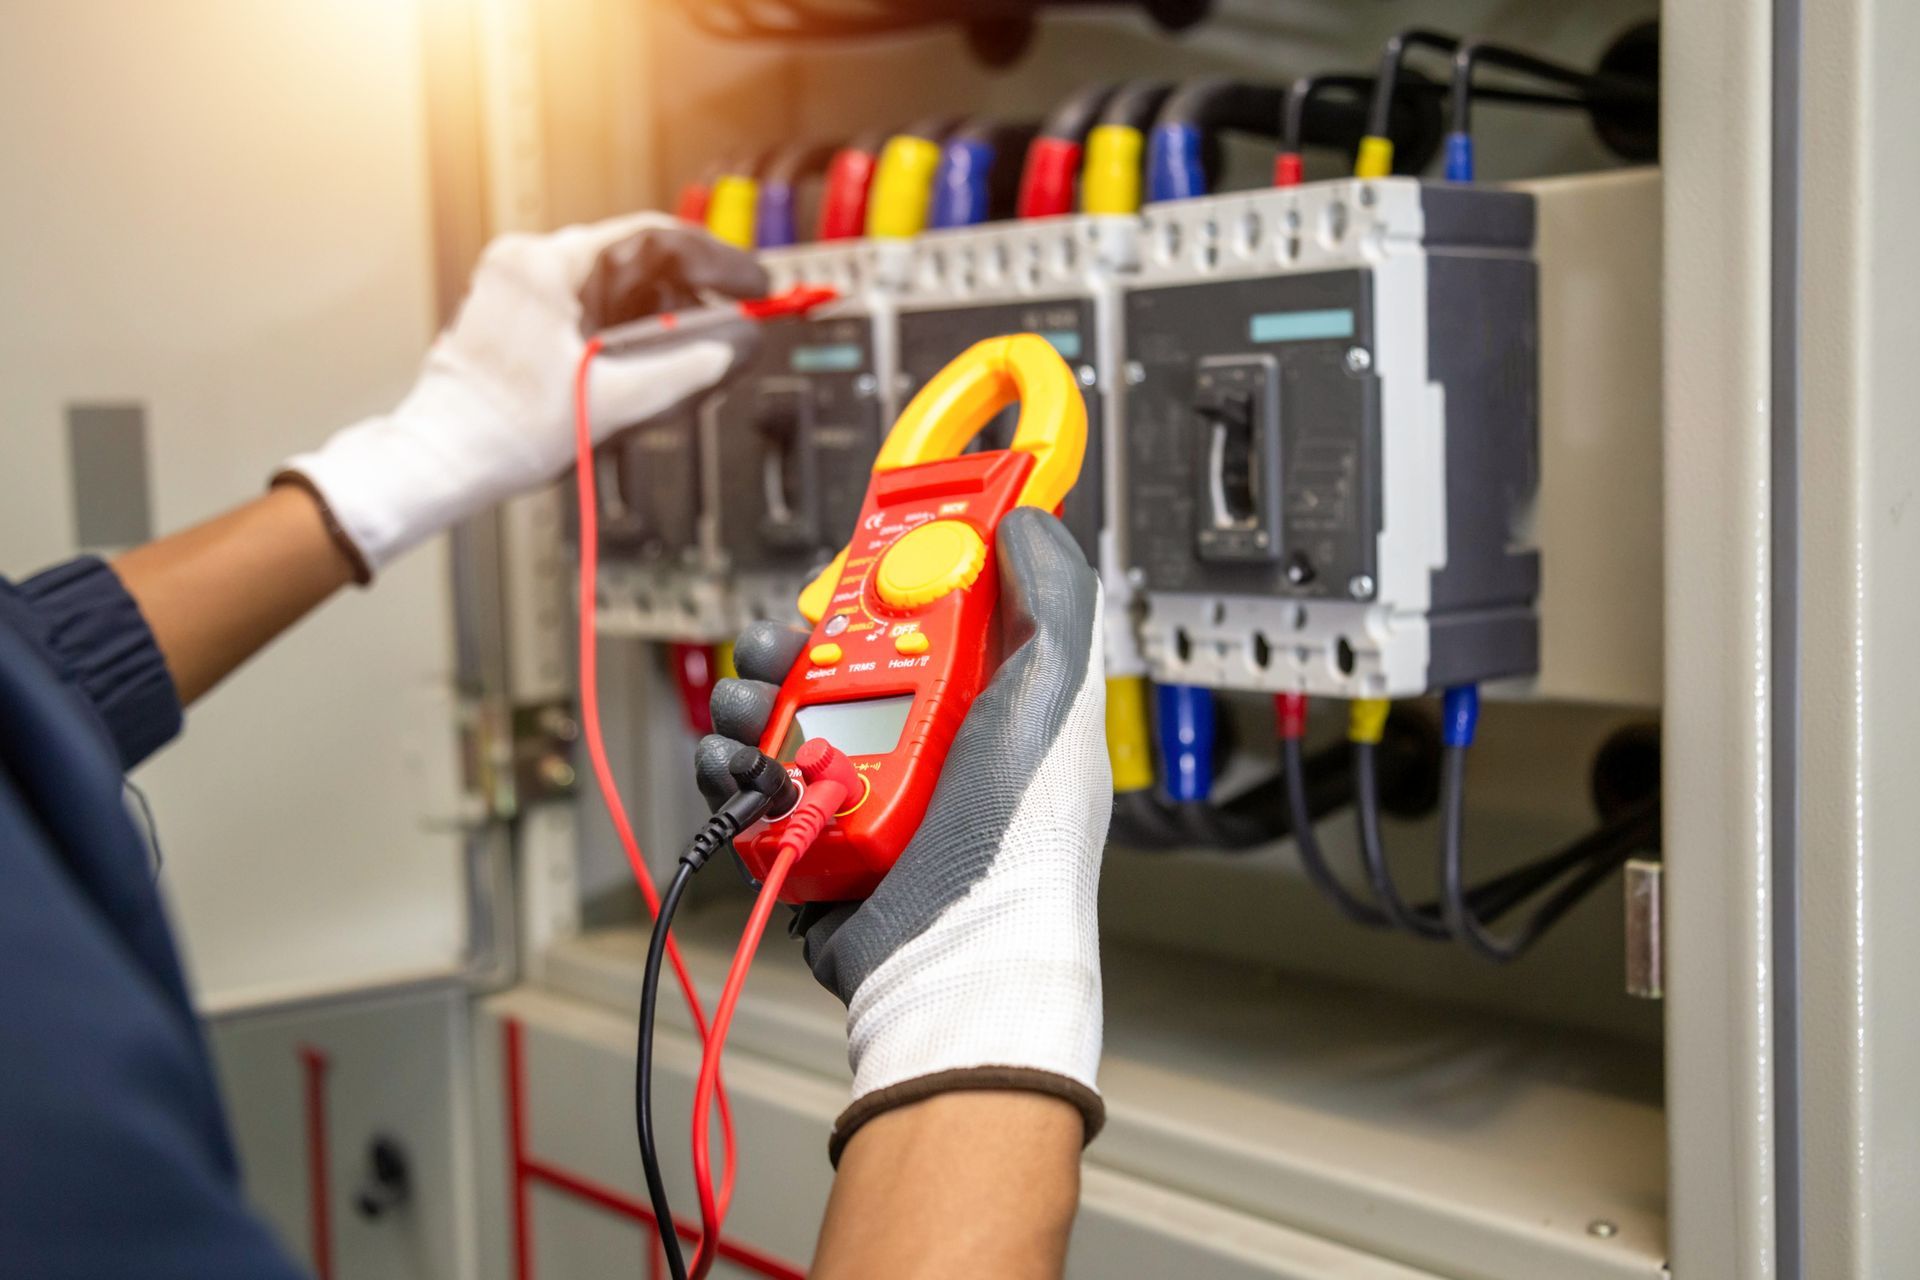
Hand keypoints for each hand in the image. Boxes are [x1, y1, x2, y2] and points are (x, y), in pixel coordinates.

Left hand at [278, 213, 767, 577]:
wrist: (442, 460)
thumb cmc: (501, 431)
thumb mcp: (612, 402)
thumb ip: (682, 371)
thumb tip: (729, 350)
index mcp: (546, 266)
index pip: (652, 237)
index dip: (714, 261)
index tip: (749, 282)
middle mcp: (526, 264)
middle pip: (632, 260)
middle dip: (686, 291)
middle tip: (728, 319)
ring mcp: (515, 288)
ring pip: (609, 284)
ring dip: (653, 311)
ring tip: (687, 346)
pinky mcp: (513, 316)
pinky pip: (584, 304)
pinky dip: (621, 325)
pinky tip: (641, 357)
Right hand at [698, 508, 1109, 1161]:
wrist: (952, 960)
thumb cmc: (1017, 840)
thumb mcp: (1055, 693)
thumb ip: (1052, 596)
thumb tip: (1024, 520)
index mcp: (980, 702)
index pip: (920, 616)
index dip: (882, 583)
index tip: (853, 565)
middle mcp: (918, 742)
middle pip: (831, 659)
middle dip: (791, 641)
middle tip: (780, 645)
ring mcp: (860, 791)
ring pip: (777, 714)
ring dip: (747, 700)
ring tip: (748, 713)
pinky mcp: (810, 836)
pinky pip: (749, 785)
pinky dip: (728, 768)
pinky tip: (736, 766)